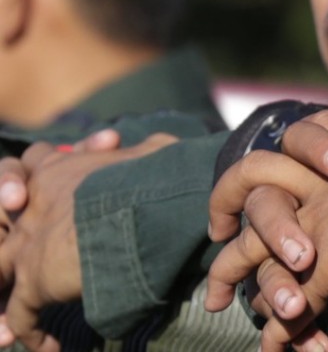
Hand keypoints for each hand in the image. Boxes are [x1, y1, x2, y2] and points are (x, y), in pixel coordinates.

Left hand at [0, 131, 173, 350]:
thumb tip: (160, 147)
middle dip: (8, 235)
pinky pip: (19, 314)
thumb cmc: (160, 174)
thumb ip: (142, 154)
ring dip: (4, 295)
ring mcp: (28, 241)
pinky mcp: (35, 277)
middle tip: (30, 259)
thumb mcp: (153, 151)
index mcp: (59, 167)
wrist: (150, 204)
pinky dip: (31, 334)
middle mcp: (33, 201)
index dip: (32, 178)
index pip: (32, 165)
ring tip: (17, 315)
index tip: (48, 192)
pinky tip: (49, 347)